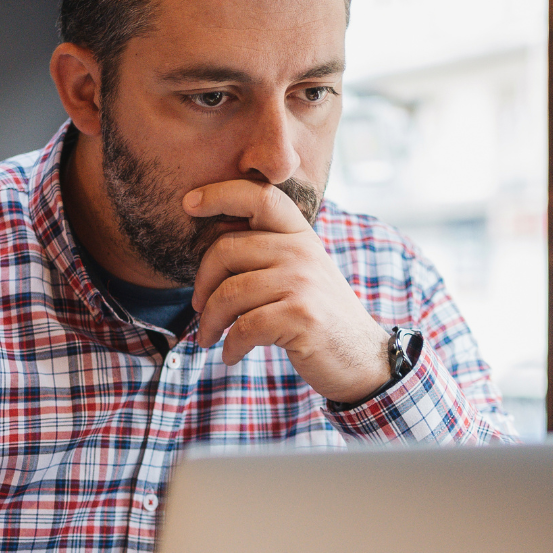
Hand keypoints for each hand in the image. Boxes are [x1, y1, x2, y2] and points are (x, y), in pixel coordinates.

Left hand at [186, 180, 391, 403]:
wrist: (363, 359)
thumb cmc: (320, 318)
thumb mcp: (302, 273)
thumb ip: (270, 253)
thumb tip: (210, 247)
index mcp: (301, 236)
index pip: (259, 196)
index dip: (220, 193)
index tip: (189, 204)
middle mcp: (302, 252)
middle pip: (227, 250)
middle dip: (202, 283)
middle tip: (198, 307)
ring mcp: (303, 283)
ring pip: (229, 293)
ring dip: (210, 322)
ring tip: (208, 338)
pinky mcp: (300, 317)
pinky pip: (244, 327)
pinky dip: (230, 346)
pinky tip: (230, 356)